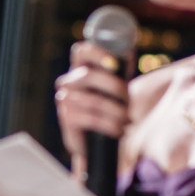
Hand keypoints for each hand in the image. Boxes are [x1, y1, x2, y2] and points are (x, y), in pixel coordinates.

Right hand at [54, 41, 129, 169]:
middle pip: (88, 75)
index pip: (81, 51)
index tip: (115, 64)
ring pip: (94, 100)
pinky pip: (91, 118)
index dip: (97, 53)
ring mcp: (64, 100)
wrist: (97, 144)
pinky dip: (110, 124)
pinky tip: (119, 129)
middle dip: (115, 87)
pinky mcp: (66, 118)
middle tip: (129, 101)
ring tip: (128, 120)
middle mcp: (68, 82)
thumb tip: (128, 51)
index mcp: (80, 69)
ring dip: (116, 111)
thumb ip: (121, 69)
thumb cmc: (110, 109)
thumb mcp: (118, 86)